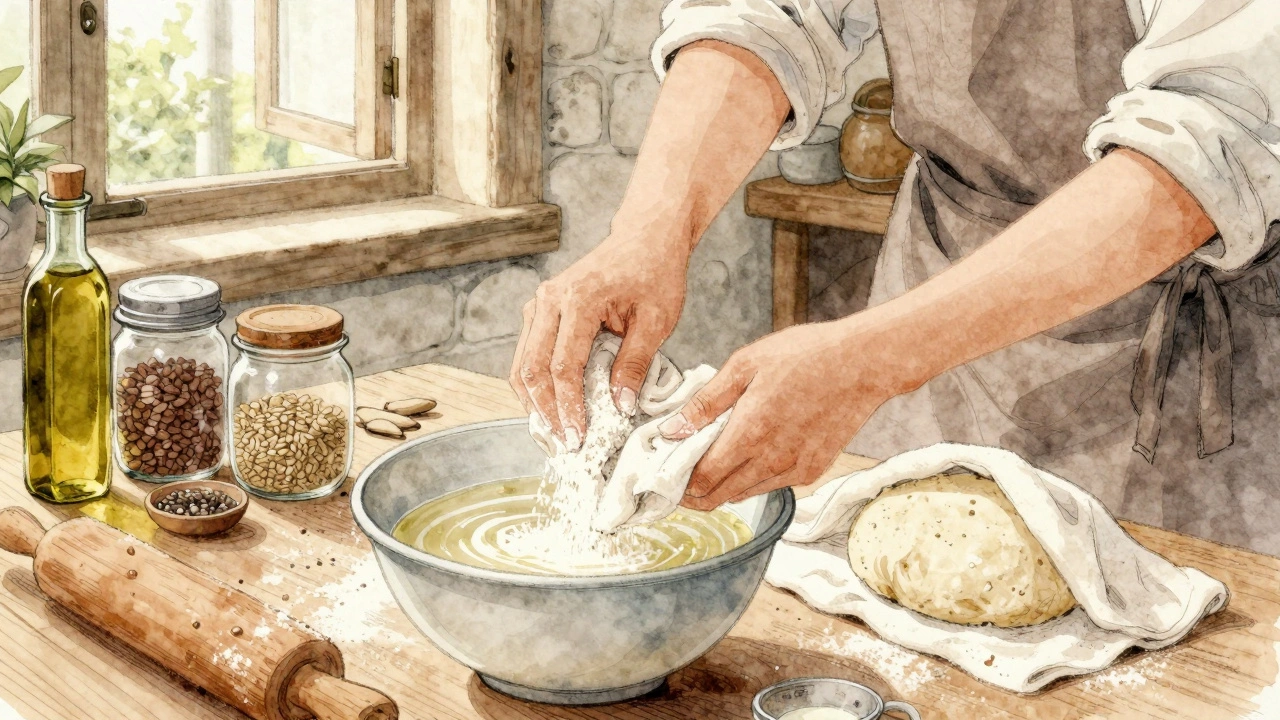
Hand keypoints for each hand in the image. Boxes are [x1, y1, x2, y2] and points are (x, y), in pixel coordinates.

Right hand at [511, 232, 688, 448]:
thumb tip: (619, 406)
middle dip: (545, 412)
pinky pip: (528, 353)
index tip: (578, 437)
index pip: (563, 367)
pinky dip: (536, 383)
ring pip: (522, 363)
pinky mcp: (541, 309)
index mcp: (578, 300)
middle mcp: (549, 300)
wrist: (645, 238)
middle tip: (563, 444)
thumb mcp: (657, 320)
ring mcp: (540, 303)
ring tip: (555, 432)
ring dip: (534, 401)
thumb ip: (634, 363)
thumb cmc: (655, 273)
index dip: (568, 408)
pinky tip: (551, 407)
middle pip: (532, 368)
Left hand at [659, 321, 898, 510]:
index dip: (679, 483)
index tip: (666, 473)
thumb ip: (706, 402)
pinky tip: (750, 454)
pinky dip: (753, 479)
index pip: (703, 480)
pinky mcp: (813, 470)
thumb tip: (672, 429)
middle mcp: (772, 460)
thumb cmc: (805, 355)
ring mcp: (795, 469)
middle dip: (694, 492)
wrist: (864, 363)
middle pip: (719, 497)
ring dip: (723, 486)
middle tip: (680, 474)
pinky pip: (771, 486)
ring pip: (745, 494)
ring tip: (713, 460)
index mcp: (750, 433)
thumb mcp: (746, 365)